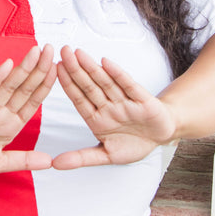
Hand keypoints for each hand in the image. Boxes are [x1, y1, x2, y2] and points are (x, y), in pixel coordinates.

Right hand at [0, 44, 55, 175]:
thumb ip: (22, 161)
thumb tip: (50, 162)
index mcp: (10, 124)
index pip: (32, 102)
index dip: (45, 86)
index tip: (60, 70)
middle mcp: (0, 113)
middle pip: (24, 89)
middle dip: (39, 70)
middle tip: (52, 50)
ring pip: (8, 86)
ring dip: (23, 69)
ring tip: (36, 52)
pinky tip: (8, 65)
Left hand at [53, 47, 175, 169]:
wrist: (161, 137)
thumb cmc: (132, 143)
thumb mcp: (106, 155)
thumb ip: (81, 158)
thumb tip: (54, 165)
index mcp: (97, 118)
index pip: (79, 99)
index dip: (67, 84)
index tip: (54, 68)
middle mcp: (108, 106)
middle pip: (89, 86)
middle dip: (75, 69)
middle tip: (62, 50)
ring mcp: (124, 102)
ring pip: (105, 82)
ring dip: (92, 68)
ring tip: (78, 53)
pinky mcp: (143, 100)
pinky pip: (128, 85)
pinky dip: (118, 74)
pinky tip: (105, 62)